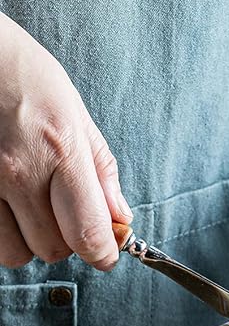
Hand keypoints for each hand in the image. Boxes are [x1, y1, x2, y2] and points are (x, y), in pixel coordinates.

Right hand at [0, 14, 131, 270]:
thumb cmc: (17, 72)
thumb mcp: (71, 108)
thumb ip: (100, 168)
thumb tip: (120, 216)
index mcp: (59, 149)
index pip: (89, 233)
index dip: (103, 254)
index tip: (105, 254)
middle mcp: (19, 171)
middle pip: (54, 249)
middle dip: (63, 239)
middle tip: (58, 210)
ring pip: (16, 253)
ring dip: (25, 238)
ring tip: (23, 203)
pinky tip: (2, 201)